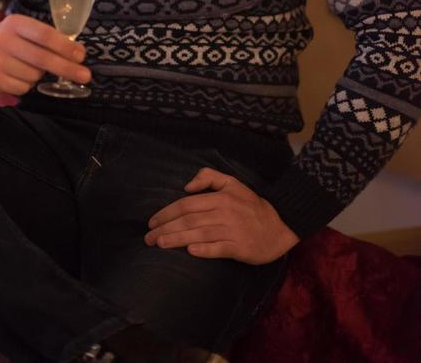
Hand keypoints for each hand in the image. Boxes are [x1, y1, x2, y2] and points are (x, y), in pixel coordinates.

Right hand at [0, 13, 90, 95]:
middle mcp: (3, 40)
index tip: (81, 55)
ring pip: (33, 75)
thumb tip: (77, 53)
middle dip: (66, 68)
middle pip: (42, 58)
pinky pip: (23, 88)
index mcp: (15, 23)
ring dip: (40, 75)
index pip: (44, 35)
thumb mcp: (26, 31)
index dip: (65, 46)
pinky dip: (28, 84)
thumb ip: (48, 38)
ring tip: (31, 67)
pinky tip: (20, 75)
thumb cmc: (13, 41)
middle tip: (85, 76)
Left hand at [144, 166, 298, 264]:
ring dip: (177, 239)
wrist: (281, 225)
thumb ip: (209, 177)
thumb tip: (186, 185)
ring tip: (159, 244)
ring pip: (199, 233)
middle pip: (188, 219)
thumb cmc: (252, 205)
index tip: (152, 222)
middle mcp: (223, 212)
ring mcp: (232, 230)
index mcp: (220, 197)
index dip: (166, 212)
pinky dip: (204, 249)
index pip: (186, 204)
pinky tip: (190, 251)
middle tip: (148, 238)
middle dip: (165, 228)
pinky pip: (219, 248)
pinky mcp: (240, 247)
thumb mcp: (232, 183)